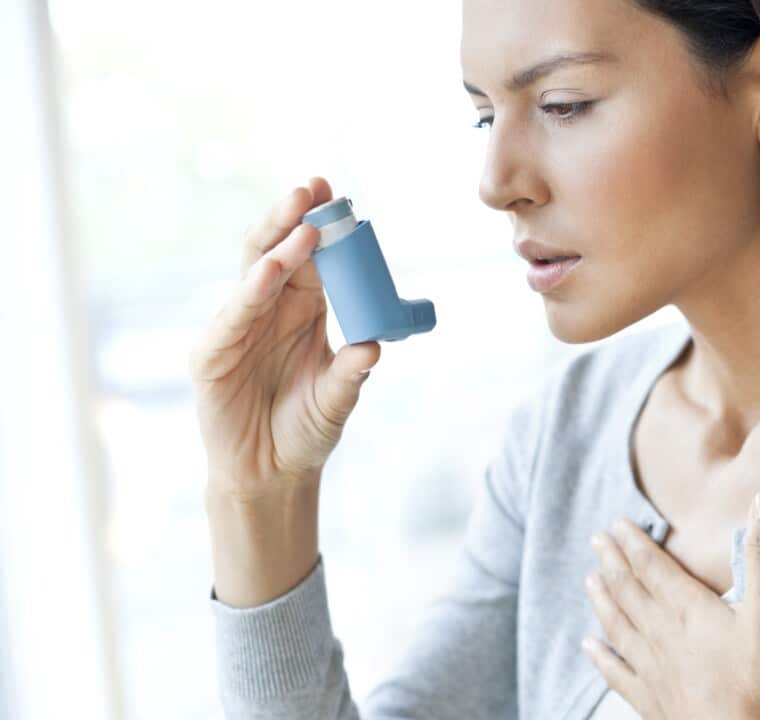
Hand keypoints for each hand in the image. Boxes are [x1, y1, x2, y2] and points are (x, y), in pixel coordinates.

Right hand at [189, 177, 380, 501]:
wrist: (272, 473)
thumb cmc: (307, 427)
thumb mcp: (338, 399)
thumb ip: (352, 374)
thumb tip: (375, 348)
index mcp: (304, 308)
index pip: (312, 256)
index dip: (322, 224)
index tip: (338, 193)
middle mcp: (270, 309)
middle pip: (277, 251)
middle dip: (292, 218)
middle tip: (312, 190)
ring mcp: (238, 328)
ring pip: (253, 276)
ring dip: (277, 249)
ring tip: (302, 229)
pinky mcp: (213, 356)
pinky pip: (231, 318)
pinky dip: (249, 294)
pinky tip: (268, 274)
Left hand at [583, 492, 759, 719]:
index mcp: (687, 609)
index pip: (652, 566)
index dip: (634, 543)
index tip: (617, 524)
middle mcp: (661, 634)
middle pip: (629, 590)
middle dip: (612, 562)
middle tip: (596, 540)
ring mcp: (652, 669)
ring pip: (618, 626)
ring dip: (602, 600)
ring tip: (588, 580)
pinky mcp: (651, 701)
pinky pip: (617, 674)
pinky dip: (601, 658)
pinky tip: (588, 648)